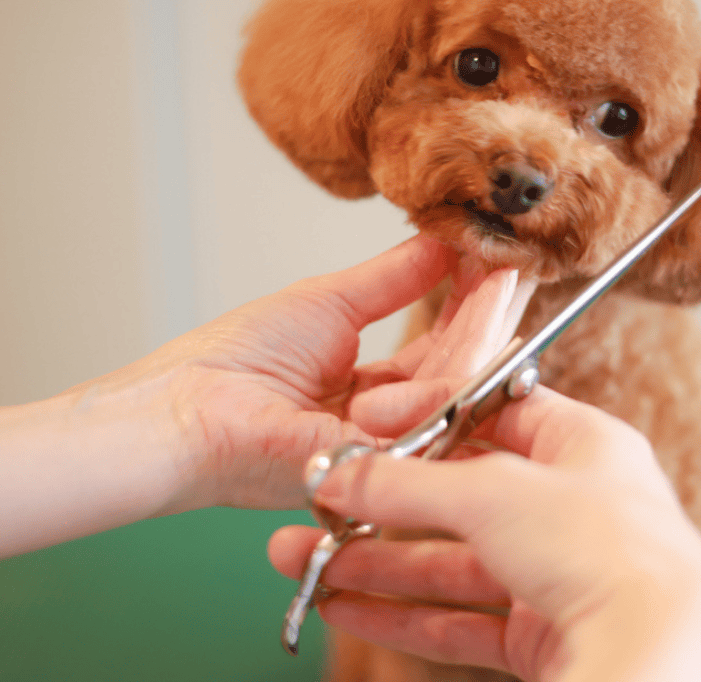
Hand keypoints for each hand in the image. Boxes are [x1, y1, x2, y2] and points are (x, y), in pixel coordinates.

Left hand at [69, 235, 469, 511]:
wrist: (181, 411)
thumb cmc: (231, 364)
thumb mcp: (327, 304)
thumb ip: (392, 280)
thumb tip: (441, 242)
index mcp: (367, 393)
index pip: (436, 351)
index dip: (468, 305)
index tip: (495, 260)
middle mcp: (384, 424)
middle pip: (456, 369)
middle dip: (491, 313)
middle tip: (519, 262)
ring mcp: (387, 447)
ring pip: (459, 384)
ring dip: (487, 323)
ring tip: (505, 273)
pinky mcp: (387, 458)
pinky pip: (439, 404)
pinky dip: (465, 351)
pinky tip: (487, 302)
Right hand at [269, 381, 700, 680]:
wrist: (659, 651)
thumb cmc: (608, 551)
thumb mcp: (492, 493)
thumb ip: (408, 483)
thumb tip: (339, 473)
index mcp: (586, 447)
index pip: (496, 414)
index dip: (428, 418)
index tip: (366, 426)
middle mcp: (575, 509)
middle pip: (462, 498)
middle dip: (383, 505)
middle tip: (319, 508)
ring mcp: (560, 578)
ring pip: (452, 565)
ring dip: (378, 564)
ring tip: (308, 563)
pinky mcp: (545, 638)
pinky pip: (459, 622)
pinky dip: (403, 616)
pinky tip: (348, 609)